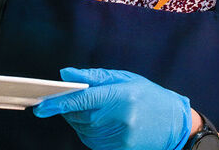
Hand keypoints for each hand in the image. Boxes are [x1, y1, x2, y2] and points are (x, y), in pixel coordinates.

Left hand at [33, 68, 190, 149]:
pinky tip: (101, 123)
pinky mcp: (121, 149)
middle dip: (69, 109)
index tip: (41, 107)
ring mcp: (121, 137)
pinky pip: (92, 141)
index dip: (58, 104)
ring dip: (79, 120)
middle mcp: (120, 118)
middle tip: (71, 101)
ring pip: (83, 129)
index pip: (82, 100)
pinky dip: (88, 132)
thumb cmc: (151, 97)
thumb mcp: (125, 78)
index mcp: (121, 96)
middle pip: (79, 116)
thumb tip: (66, 75)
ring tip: (95, 111)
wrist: (177, 125)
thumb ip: (94, 77)